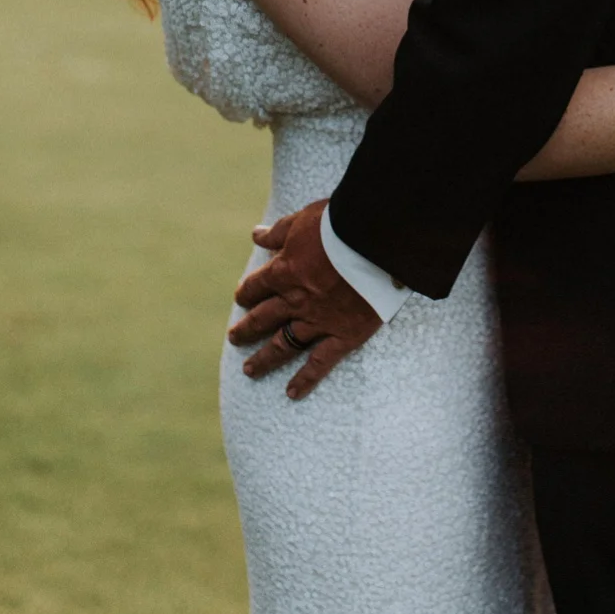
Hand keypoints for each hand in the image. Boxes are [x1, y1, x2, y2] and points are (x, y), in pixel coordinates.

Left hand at [230, 198, 383, 398]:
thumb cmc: (343, 223)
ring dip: (264, 359)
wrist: (379, 240)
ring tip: (249, 371)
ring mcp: (318, 321)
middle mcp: (295, 301)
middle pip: (262, 319)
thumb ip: (279, 232)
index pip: (255, 287)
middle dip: (246, 329)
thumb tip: (256, 236)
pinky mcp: (344, 334)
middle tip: (235, 338)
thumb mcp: (305, 220)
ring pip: (283, 345)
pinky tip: (292, 393)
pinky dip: (306, 379)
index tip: (242, 298)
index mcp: (284, 272)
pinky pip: (320, 362)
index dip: (246, 293)